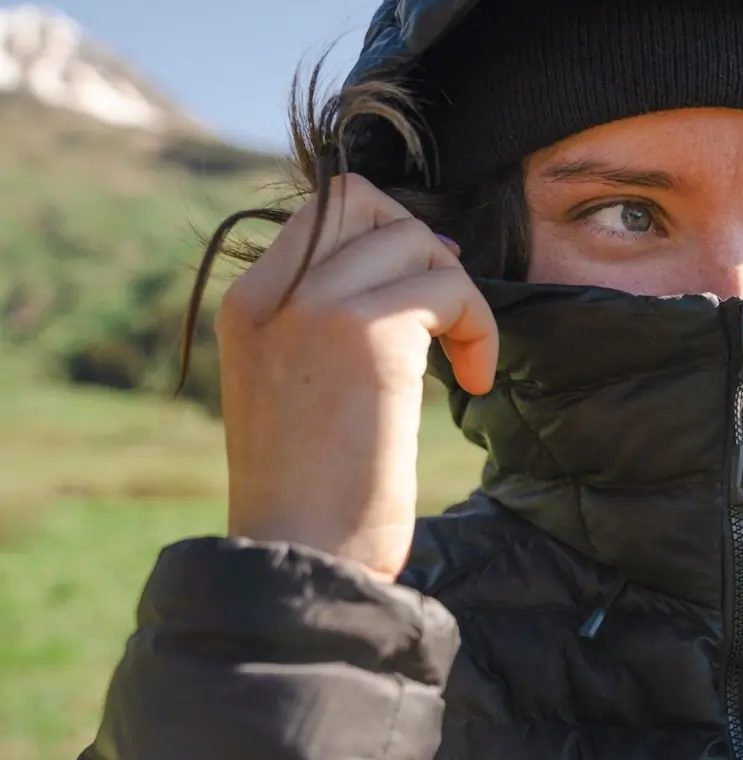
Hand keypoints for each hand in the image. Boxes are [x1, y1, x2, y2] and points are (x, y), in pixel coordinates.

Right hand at [217, 173, 498, 579]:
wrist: (302, 558)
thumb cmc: (314, 494)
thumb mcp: (296, 390)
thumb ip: (325, 325)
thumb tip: (409, 264)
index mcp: (246, 306)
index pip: (320, 209)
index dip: (385, 231)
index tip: (422, 290)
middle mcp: (272, 296)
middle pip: (364, 201)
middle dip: (422, 245)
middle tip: (448, 313)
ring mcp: (315, 308)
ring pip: (414, 239)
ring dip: (459, 294)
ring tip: (464, 359)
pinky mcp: (368, 334)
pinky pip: (450, 288)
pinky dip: (479, 327)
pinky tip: (477, 381)